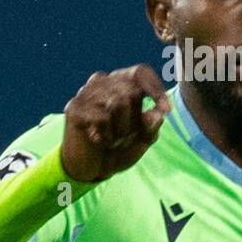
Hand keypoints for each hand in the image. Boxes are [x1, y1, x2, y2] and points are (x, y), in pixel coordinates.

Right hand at [60, 65, 171, 182]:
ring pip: (116, 103)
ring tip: (112, 138)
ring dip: (120, 130)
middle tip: (124, 136)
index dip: (155, 89)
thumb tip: (156, 114)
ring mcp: (85, 92)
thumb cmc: (119, 148)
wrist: (90, 168)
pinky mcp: (74, 108)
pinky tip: (98, 140)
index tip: (167, 110)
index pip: (140, 72)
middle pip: (131, 92)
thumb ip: (152, 127)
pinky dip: (106, 135)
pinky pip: (101, 118)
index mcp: (121, 82)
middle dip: (134, 120)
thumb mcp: (143, 140)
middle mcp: (102, 82)